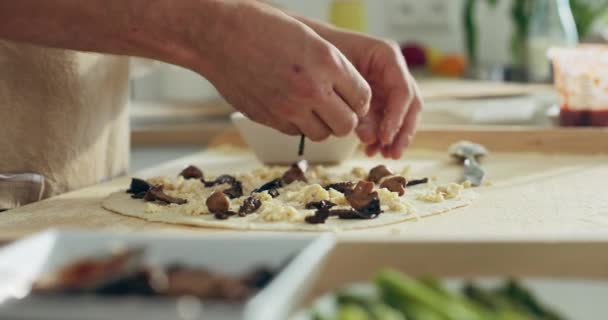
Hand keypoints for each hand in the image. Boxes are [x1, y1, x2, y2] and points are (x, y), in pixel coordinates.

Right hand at [193, 1, 371, 140]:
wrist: (218, 35)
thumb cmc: (262, 27)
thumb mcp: (308, 37)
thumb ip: (333, 66)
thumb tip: (351, 94)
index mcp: (327, 62)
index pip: (363, 97)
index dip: (360, 99)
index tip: (352, 96)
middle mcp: (311, 88)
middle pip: (347, 124)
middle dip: (345, 117)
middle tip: (337, 106)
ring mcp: (288, 107)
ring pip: (323, 134)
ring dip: (322, 124)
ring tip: (313, 107)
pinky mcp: (270, 119)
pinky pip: (296, 134)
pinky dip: (299, 125)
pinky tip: (291, 107)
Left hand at [292, 20, 422, 158]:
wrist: (307, 49)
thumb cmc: (321, 53)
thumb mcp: (337, 75)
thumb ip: (355, 105)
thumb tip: (370, 137)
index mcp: (387, 56)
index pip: (403, 90)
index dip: (397, 117)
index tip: (386, 137)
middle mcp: (393, 71)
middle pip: (411, 105)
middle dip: (402, 132)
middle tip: (392, 153)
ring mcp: (387, 86)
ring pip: (402, 116)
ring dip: (394, 138)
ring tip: (380, 154)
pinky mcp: (378, 99)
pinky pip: (386, 120)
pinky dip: (381, 136)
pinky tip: (370, 149)